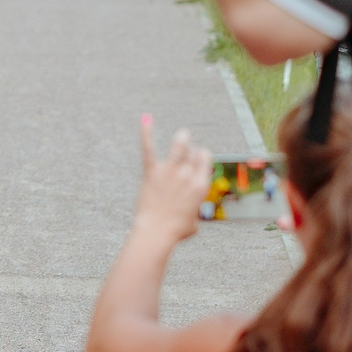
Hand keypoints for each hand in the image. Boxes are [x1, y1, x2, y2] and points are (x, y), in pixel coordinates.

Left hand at [133, 114, 211, 245]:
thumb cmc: (175, 231)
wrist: (156, 232)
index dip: (201, 158)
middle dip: (192, 152)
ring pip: (179, 146)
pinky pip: (150, 148)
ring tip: (183, 135)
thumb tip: (191, 215)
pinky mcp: (152, 172)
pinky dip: (147, 133)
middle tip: (187, 154)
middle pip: (194, 153)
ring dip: (182, 139)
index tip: (196, 161)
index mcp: (201, 185)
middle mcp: (188, 175)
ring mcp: (170, 172)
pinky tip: (145, 119)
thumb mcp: (194, 222)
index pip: (205, 160)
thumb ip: (194, 211)